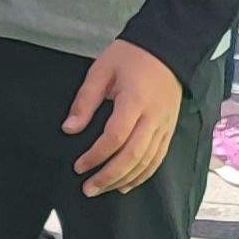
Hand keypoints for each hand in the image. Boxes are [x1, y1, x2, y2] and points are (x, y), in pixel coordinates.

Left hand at [66, 40, 185, 197]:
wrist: (168, 48)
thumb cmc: (131, 56)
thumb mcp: (102, 70)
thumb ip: (85, 100)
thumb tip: (69, 129)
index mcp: (135, 101)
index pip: (115, 137)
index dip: (96, 156)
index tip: (79, 166)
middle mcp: (153, 118)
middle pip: (132, 156)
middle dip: (108, 176)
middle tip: (88, 188)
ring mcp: (164, 126)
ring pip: (146, 162)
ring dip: (124, 180)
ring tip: (103, 189)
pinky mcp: (169, 129)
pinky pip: (158, 159)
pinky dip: (142, 175)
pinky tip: (127, 185)